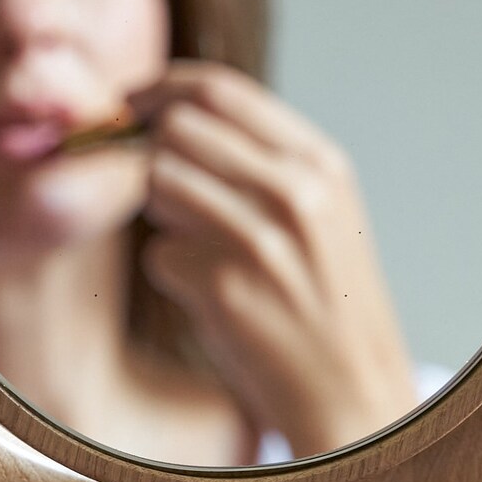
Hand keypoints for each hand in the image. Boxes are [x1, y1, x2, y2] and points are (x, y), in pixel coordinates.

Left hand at [133, 61, 417, 456]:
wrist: (352, 392)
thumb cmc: (327, 303)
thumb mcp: (325, 214)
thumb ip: (267, 161)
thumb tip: (177, 116)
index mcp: (321, 163)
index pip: (217, 89)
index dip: (158, 88)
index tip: (129, 103)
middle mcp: (294, 192)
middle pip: (176, 131)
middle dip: (150, 154)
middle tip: (155, 188)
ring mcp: (258, 239)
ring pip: (157, 184)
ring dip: (160, 214)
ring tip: (197, 248)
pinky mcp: (224, 289)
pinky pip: (158, 255)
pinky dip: (171, 275)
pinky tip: (210, 298)